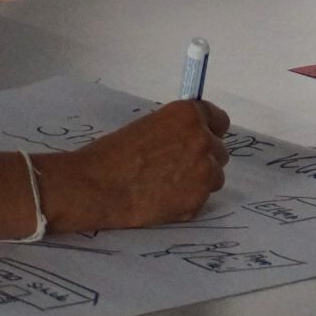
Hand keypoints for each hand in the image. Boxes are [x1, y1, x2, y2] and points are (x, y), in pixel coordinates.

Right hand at [38, 100, 229, 230]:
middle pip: (219, 150)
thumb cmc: (112, 153)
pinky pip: (202, 199)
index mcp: (189, 115)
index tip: (199, 139)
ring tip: (168, 185)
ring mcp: (204, 172)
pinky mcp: (198, 200)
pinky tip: (162, 200)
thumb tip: (189, 138)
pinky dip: (187, 200)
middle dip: (203, 158)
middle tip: (176, 167)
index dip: (208, 131)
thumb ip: (176, 130)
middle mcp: (203, 140)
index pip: (219, 120)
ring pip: (214, 177)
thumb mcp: (148, 126)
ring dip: (198, 180)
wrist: (96, 187)